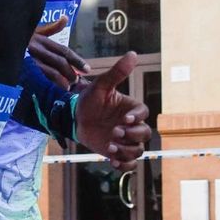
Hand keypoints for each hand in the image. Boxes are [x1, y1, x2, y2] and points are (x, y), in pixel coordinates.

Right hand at [27, 17, 86, 88]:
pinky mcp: (20, 67)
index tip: (88, 69)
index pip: (63, 50)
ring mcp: (28, 58)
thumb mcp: (33, 29)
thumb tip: (65, 18)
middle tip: (77, 82)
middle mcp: (36, 48)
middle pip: (59, 62)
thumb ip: (50, 28)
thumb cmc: (15, 35)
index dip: (77, 60)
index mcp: (41, 39)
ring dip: (60, 81)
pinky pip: (37, 78)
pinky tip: (51, 91)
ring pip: (50, 71)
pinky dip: (46, 85)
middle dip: (71, 72)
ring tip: (67, 88)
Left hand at [72, 52, 150, 170]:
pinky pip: (129, 163)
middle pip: (145, 134)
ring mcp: (126, 140)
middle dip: (132, 136)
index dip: (137, 118)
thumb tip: (133, 54)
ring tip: (110, 146)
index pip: (144, 114)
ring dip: (126, 151)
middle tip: (115, 133)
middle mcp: (132, 125)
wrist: (75, 119)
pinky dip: (124, 165)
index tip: (124, 119)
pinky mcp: (118, 152)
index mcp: (131, 108)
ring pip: (138, 150)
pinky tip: (112, 160)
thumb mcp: (101, 86)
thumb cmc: (89, 100)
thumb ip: (117, 73)